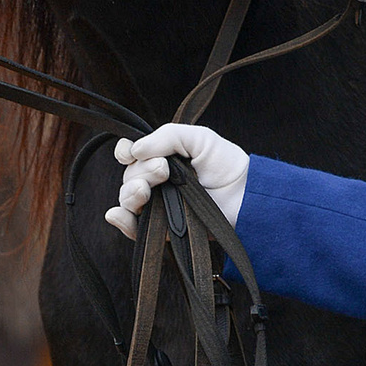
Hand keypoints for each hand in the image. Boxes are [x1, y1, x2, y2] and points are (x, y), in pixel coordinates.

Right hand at [105, 123, 250, 235]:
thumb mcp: (199, 138)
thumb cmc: (227, 165)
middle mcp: (156, 182)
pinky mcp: (161, 229)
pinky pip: (133, 228)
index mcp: (162, 158)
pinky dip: (122, 221)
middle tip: (164, 170)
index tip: (130, 153)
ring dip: (131, 192)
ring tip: (146, 190)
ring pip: (128, 199)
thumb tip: (134, 150)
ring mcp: (158, 206)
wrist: (246, 197)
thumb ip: (167, 136)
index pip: (131, 154)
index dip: (125, 152)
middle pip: (129, 176)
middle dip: (141, 171)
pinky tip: (119, 214)